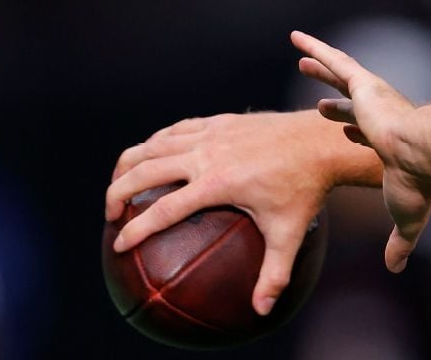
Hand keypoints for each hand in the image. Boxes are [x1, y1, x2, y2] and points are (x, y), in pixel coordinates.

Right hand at [105, 110, 342, 315]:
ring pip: (154, 144)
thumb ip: (274, 273)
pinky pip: (177, 129)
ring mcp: (213, 133)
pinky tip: (152, 156)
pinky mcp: (220, 120)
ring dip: (130, 162)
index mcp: (218, 182)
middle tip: (109, 214)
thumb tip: (262, 310)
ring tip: (119, 184)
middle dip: (117, 191)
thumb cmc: (305, 188)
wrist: (322, 141)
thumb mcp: (290, 234)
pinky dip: (156, 142)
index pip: (164, 209)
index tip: (117, 244)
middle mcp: (208, 153)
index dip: (136, 228)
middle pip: (145, 170)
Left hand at [291, 29, 430, 272]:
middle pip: (350, 103)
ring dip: (321, 66)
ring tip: (302, 58)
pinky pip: (336, 60)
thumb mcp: (405, 215)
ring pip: (340, 75)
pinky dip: (316, 48)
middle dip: (334, 99)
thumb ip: (398, 241)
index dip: (349, 129)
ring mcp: (372, 96)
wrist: (429, 154)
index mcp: (387, 139)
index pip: (363, 132)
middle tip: (319, 99)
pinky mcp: (365, 84)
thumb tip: (395, 268)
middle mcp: (380, 113)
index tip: (340, 128)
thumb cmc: (419, 185)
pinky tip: (297, 39)